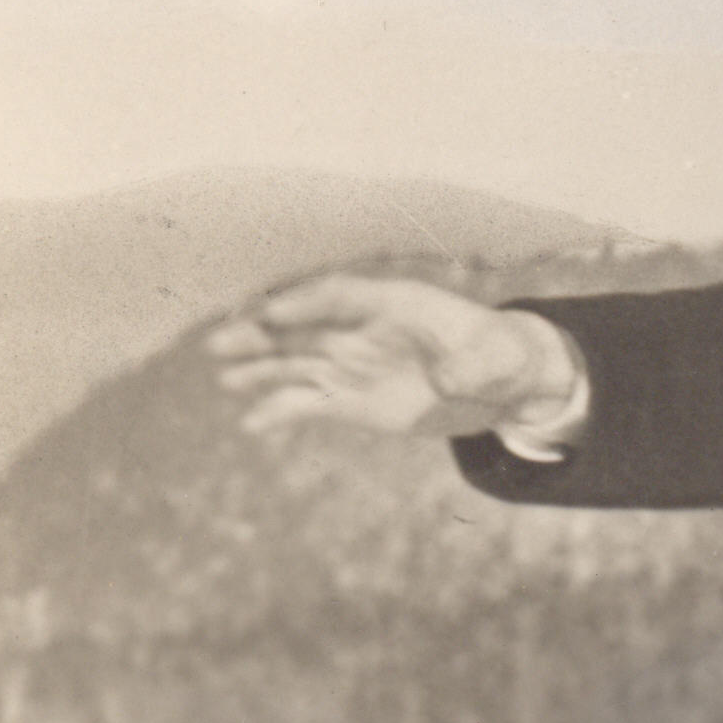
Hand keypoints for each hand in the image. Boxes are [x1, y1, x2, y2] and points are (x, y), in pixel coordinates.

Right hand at [210, 270, 585, 443]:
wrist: (499, 383)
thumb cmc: (501, 357)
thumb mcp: (500, 359)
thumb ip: (473, 365)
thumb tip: (447, 380)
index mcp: (396, 304)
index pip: (341, 296)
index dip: (307, 303)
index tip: (274, 312)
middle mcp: (363, 330)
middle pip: (305, 327)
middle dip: (263, 332)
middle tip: (221, 341)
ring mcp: (352, 363)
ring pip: (296, 363)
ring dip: (259, 369)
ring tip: (225, 378)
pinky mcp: (350, 399)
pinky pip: (308, 403)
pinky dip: (280, 412)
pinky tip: (252, 426)